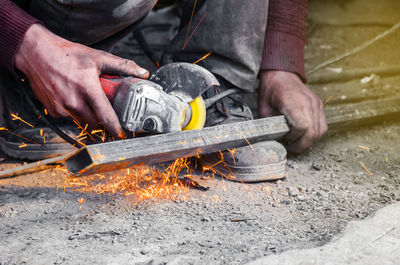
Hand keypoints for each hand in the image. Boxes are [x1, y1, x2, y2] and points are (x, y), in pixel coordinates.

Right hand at [15, 24, 149, 137]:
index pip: (106, 116)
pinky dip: (74, 111)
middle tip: (104, 107)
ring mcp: (62, 108)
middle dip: (102, 119)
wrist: (36, 53)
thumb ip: (123, 66)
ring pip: (83, 121)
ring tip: (86, 97)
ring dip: (88, 115)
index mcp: (88, 89)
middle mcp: (74, 101)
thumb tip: (142, 73)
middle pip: (95, 122)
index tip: (121, 134)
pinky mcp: (53, 111)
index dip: (115, 128)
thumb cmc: (66, 54)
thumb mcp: (98, 57)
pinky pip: (70, 117)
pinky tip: (72, 97)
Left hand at [258, 70, 327, 153]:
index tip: (284, 140)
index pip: (302, 127)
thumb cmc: (271, 90)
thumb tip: (270, 141)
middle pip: (313, 132)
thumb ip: (268, 125)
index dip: (294, 139)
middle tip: (291, 149)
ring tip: (297, 144)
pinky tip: (303, 136)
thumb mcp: (263, 108)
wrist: (281, 74)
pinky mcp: (319, 105)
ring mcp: (316, 104)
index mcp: (294, 102)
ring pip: (320, 131)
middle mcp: (309, 103)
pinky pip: (322, 125)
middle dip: (302, 146)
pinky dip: (314, 134)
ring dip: (309, 142)